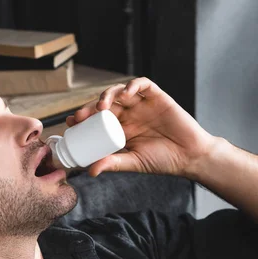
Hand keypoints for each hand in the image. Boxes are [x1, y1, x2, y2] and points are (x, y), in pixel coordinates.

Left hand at [66, 76, 214, 177]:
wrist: (189, 156)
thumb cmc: (162, 161)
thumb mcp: (133, 162)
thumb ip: (113, 164)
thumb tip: (89, 171)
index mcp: (121, 129)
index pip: (97, 120)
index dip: (83, 119)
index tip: (71, 125)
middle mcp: (130, 114)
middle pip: (105, 105)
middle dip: (89, 108)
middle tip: (79, 116)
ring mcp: (142, 104)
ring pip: (120, 92)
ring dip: (108, 95)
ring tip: (101, 107)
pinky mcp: (157, 96)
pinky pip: (142, 85)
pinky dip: (133, 85)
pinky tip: (125, 93)